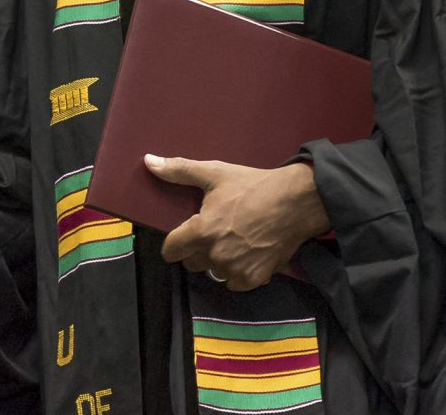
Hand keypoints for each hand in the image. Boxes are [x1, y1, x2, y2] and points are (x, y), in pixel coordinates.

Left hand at [149, 154, 329, 291]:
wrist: (297, 202)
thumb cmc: (253, 186)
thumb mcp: (214, 173)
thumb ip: (178, 170)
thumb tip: (148, 162)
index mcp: (201, 231)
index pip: (170, 251)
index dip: (174, 242)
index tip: (184, 235)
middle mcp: (215, 255)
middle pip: (191, 262)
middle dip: (197, 250)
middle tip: (214, 233)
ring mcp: (235, 269)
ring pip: (213, 272)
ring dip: (218, 261)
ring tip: (232, 241)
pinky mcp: (254, 279)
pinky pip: (234, 282)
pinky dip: (238, 272)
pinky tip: (246, 253)